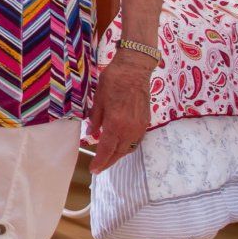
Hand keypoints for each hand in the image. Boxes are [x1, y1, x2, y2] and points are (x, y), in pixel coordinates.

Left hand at [88, 48, 154, 172]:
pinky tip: (120, 144)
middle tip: (99, 167)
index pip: (106, 149)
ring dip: (119, 154)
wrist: (135, 69)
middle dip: (109, 161)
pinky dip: (127, 145)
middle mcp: (130, 129)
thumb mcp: (98, 99)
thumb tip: (92, 134)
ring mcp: (140, 126)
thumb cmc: (113, 80)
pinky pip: (136, 140)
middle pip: (119, 152)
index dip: (99, 161)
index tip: (94, 169)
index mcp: (116, 124)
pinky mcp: (145, 121)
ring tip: (108, 157)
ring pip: (129, 148)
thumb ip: (95, 119)